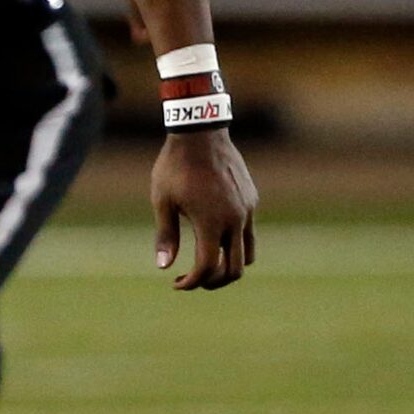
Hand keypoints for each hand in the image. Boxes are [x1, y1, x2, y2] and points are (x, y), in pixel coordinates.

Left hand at [153, 130, 255, 289]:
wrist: (201, 131)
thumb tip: (164, 266)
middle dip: (214, 282)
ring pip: (247, 255)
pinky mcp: (251, 200)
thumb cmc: (176, 166)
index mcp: (210, 222)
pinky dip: (235, 243)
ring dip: (229, 266)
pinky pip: (249, 232)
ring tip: (208, 262)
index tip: (177, 282)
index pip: (207, 267)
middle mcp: (234, 219)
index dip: (192, 282)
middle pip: (234, 270)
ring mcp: (246, 210)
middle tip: (194, 279)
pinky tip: (214, 233)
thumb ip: (166, 235)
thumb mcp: (163, 200)